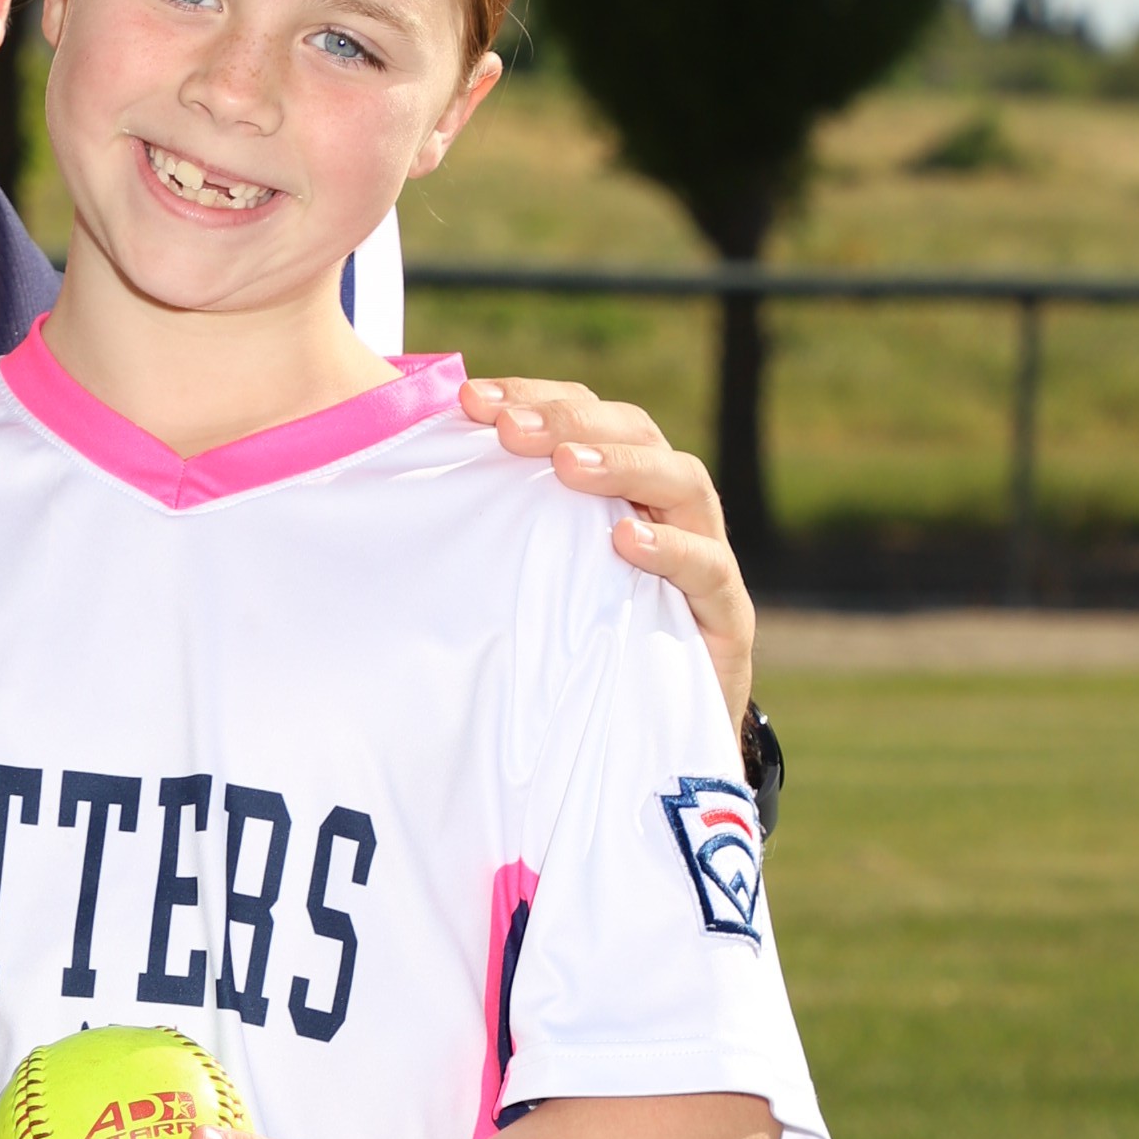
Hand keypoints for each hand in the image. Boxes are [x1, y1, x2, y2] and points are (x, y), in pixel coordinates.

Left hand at [460, 373, 756, 733]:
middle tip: (511, 429)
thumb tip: (413, 479)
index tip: (470, 401)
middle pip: (636, 432)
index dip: (533, 397)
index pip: (584, 416)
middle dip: (570, 422)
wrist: (652, 741)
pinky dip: (670, 548)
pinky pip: (708, 568)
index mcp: (619, 487)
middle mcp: (666, 508)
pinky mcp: (726, 616)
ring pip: (683, 483)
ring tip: (565, 465)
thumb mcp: (533, 582)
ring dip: (621, 467)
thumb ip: (499, 531)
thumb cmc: (581, 649)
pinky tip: (625, 539)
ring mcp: (703, 556)